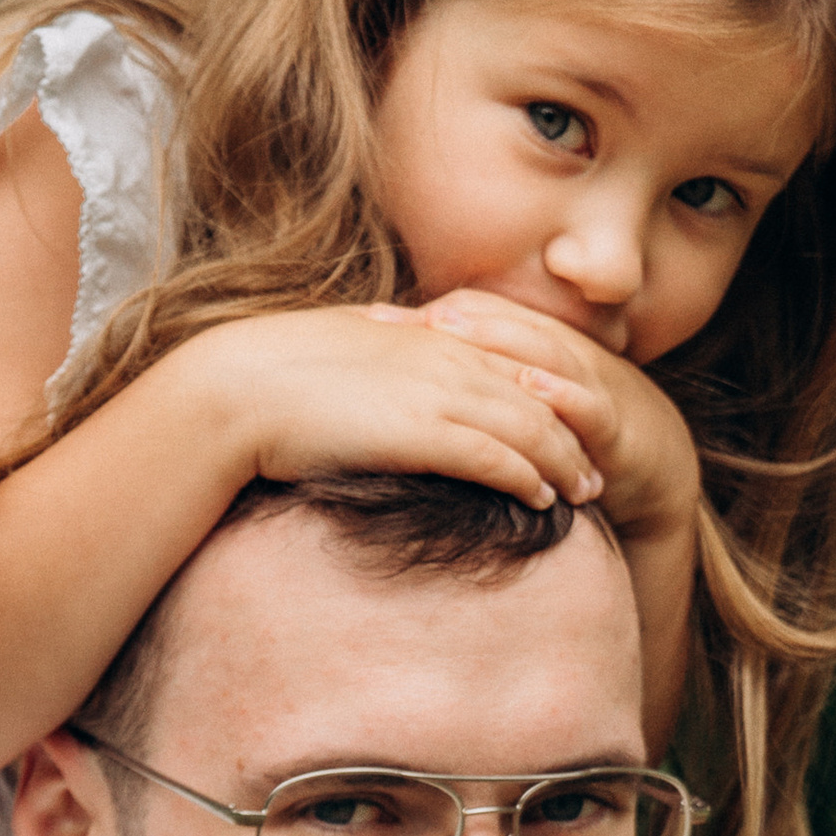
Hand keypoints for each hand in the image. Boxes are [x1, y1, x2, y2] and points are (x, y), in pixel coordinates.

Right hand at [187, 303, 607, 512]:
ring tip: (587, 489)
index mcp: (425, 337)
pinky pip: (496, 456)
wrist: (237, 388)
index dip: (546, 394)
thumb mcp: (341, 352)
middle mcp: (442, 358)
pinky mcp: (424, 433)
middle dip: (573, 433)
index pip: (507, 361)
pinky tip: (545, 497)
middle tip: (598, 467)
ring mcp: (436, 393)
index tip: (569, 423)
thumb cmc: (275, 376)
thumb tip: (385, 351)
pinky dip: (528, 476)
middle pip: (533, 393)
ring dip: (563, 461)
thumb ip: (379, 356)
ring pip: (528, 426)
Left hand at [418, 291, 703, 539]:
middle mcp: (555, 355)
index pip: (472, 317)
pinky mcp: (616, 425)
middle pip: (499, 323)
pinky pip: (589, 404)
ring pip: (541, 350)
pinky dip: (562, 395)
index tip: (369, 324)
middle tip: (397, 320)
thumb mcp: (516, 414)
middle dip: (449, 318)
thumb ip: (471, 399)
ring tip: (451, 329)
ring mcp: (588, 384)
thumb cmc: (575, 436)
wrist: (657, 467)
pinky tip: (532, 388)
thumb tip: (401, 394)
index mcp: (529, 348)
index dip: (423, 317)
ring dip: (497, 338)